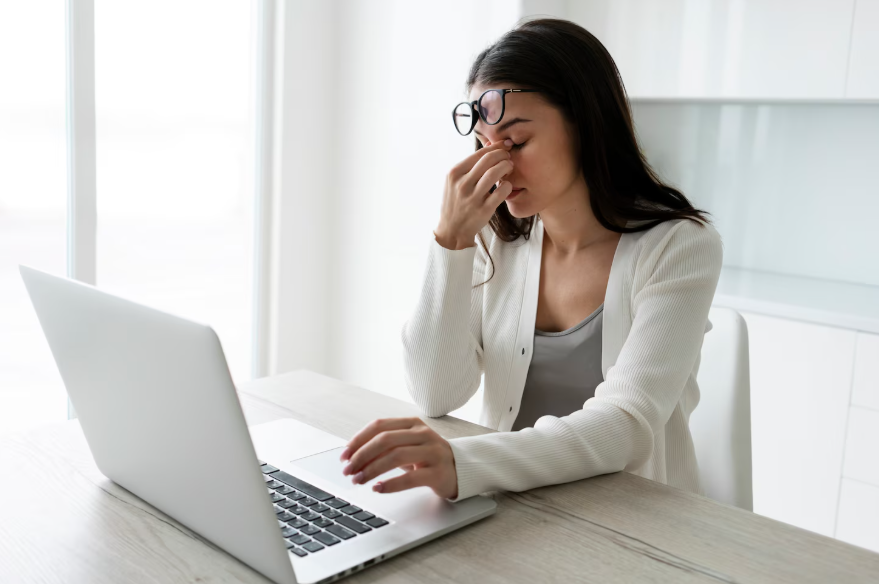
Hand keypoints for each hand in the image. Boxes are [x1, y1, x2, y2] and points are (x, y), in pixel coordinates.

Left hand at [338, 417, 458, 498]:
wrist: (461, 469)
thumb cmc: (428, 457)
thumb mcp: (408, 446)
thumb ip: (385, 447)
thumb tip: (353, 455)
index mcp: (412, 424)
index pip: (379, 426)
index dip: (358, 440)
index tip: (344, 455)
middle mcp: (423, 434)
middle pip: (385, 440)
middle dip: (361, 456)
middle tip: (348, 471)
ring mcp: (433, 452)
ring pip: (396, 456)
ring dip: (372, 470)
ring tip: (359, 481)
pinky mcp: (438, 472)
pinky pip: (411, 478)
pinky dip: (391, 484)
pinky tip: (378, 489)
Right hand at [434, 138, 515, 249]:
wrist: (452, 230)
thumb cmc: (456, 201)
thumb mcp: (454, 181)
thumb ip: (470, 165)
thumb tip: (490, 146)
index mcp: (454, 173)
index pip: (479, 154)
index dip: (496, 147)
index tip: (505, 146)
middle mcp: (462, 184)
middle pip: (488, 160)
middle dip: (503, 155)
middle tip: (508, 157)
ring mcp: (473, 197)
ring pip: (496, 173)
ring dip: (507, 167)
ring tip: (509, 168)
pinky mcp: (484, 209)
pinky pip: (502, 191)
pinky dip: (508, 185)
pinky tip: (507, 186)